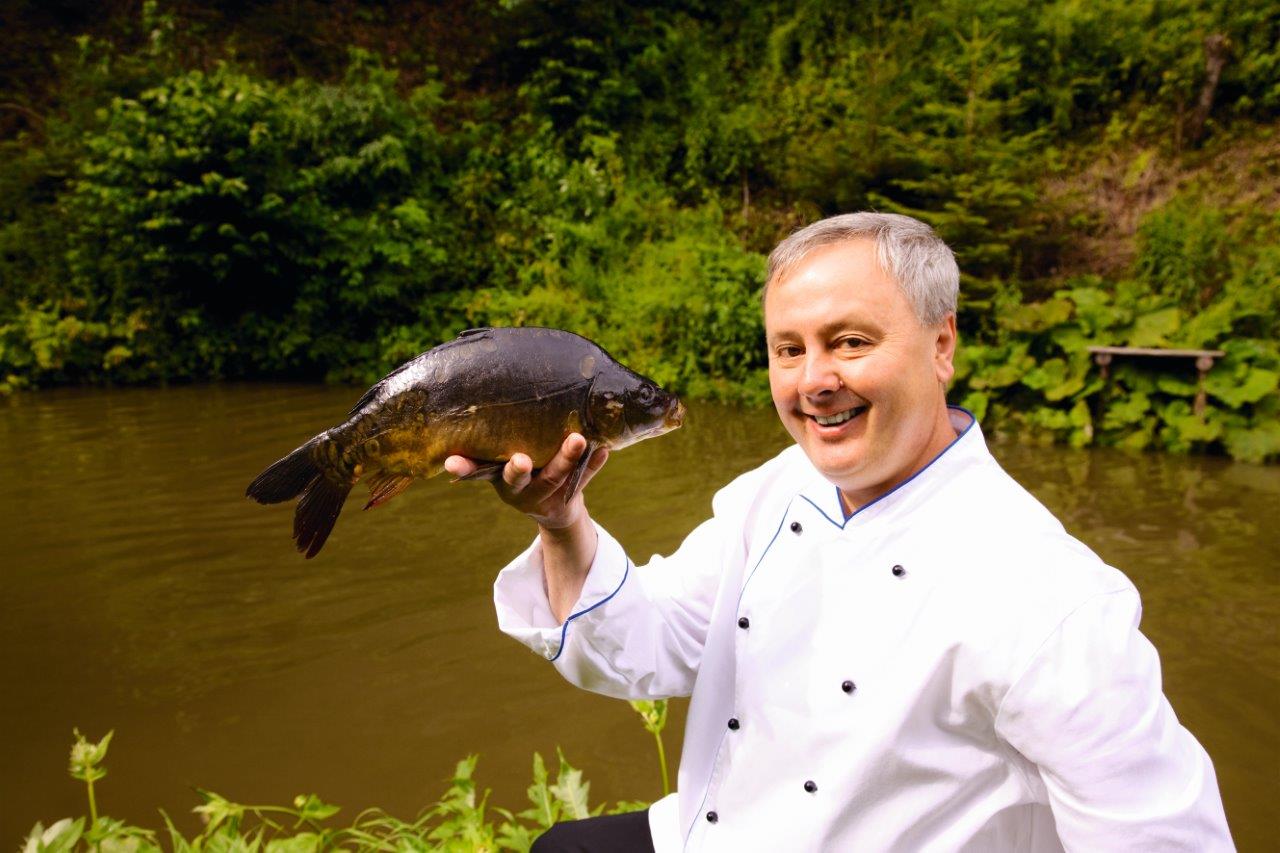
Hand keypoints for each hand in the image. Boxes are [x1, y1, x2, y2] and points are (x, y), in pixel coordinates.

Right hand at [444, 433, 608, 529]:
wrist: (554, 508)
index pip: (476, 471)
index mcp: (496, 477)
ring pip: (554, 477)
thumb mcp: (501, 462)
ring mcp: (544, 495)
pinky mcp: (569, 495)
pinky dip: (593, 465)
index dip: (464, 467)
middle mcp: (518, 489)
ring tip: (577, 439)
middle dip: (518, 470)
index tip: (451, 462)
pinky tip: (604, 449)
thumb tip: (471, 406)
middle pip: (517, 480)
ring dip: (566, 458)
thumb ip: (488, 446)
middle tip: (521, 460)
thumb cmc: (523, 470)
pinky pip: (582, 478)